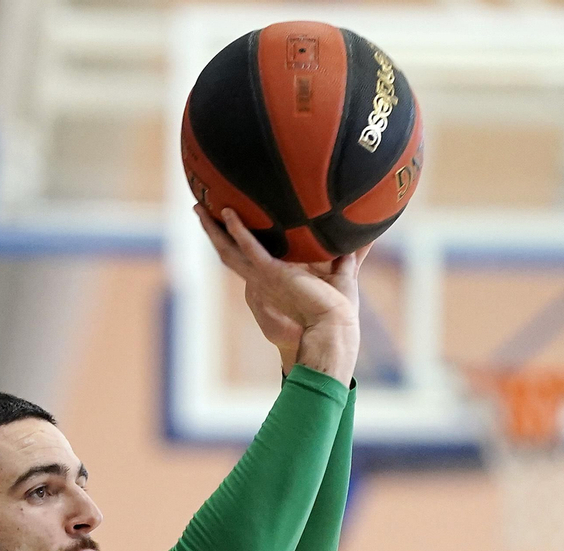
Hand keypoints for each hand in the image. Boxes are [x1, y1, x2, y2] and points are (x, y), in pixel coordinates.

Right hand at [196, 206, 368, 384]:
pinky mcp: (272, 274)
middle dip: (212, 232)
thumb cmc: (338, 309)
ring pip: (229, 250)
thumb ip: (346, 255)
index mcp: (274, 279)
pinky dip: (239, 231)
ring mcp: (264, 277)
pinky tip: (228, 214)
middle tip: (199, 210)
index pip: (247, 256)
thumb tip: (364, 236)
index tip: (225, 223)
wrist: (335, 327)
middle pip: (228, 252)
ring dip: (213, 230)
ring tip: (199, 209)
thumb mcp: (342, 273)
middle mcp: (262, 279)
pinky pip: (250, 249)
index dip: (233, 240)